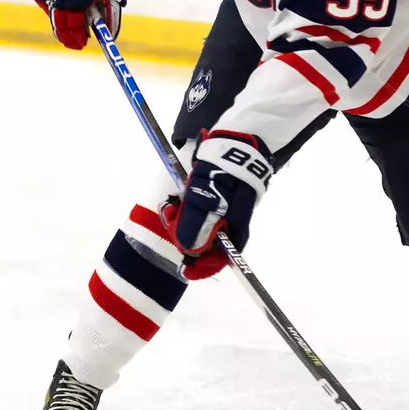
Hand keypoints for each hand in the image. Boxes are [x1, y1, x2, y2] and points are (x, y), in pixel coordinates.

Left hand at [160, 130, 273, 279]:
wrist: (234, 142)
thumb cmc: (223, 173)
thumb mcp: (207, 198)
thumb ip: (198, 224)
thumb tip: (191, 250)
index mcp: (235, 230)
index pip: (221, 259)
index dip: (202, 266)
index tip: (185, 266)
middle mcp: (230, 225)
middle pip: (207, 245)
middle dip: (186, 238)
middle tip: (172, 218)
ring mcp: (223, 213)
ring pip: (199, 230)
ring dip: (182, 223)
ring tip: (173, 206)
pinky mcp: (215, 200)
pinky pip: (197, 215)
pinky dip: (185, 211)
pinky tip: (179, 201)